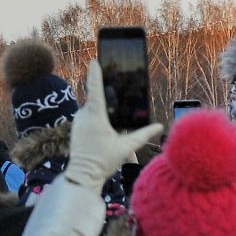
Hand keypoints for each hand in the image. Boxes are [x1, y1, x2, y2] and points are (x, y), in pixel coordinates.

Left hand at [62, 63, 160, 188]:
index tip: (94, 60)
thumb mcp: (126, 148)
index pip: (95, 90)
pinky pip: (87, 115)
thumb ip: (143, 136)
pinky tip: (106, 120)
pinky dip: (96, 114)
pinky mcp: (76, 127)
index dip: (95, 74)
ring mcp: (78, 121)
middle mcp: (83, 115)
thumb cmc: (103, 161)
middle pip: (96, 99)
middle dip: (106, 93)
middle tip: (115, 81)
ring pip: (92, 108)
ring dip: (102, 107)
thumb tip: (159, 126)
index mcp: (95, 116)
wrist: (82, 175)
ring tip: (114, 103)